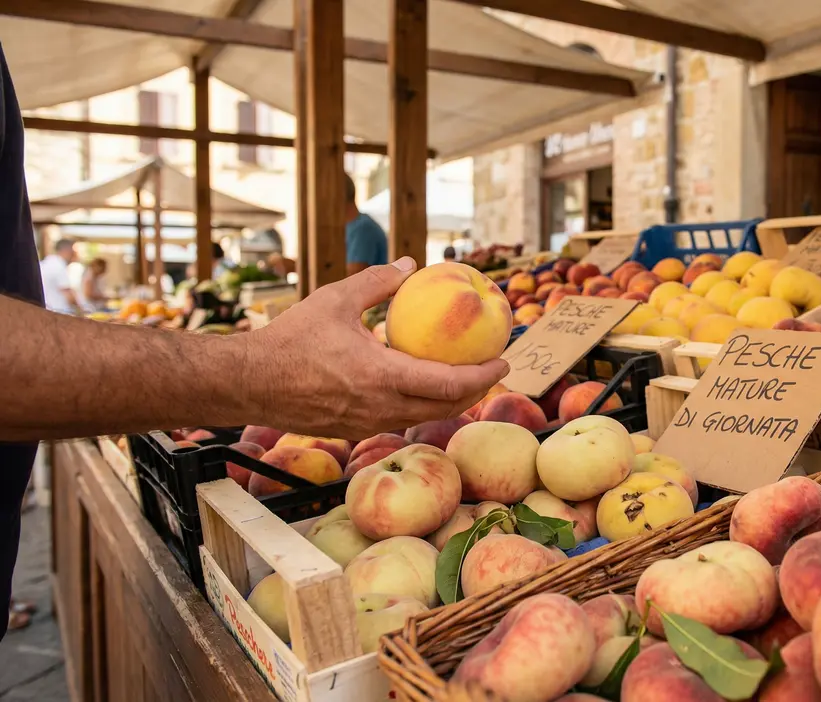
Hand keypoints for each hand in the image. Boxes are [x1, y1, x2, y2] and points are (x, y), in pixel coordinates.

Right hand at [248, 258, 508, 438]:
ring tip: (466, 379)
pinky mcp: (354, 429)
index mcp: (381, 377)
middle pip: (446, 408)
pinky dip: (421, 404)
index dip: (483, 375)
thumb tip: (410, 264)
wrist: (247, 383)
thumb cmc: (290, 339)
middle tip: (493, 369)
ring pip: (423, 417)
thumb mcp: (335, 300)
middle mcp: (380, 407)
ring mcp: (367, 423)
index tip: (503, 359)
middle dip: (476, 391)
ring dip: (451, 401)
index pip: (449, 384)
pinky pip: (399, 418)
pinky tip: (422, 386)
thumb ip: (376, 282)